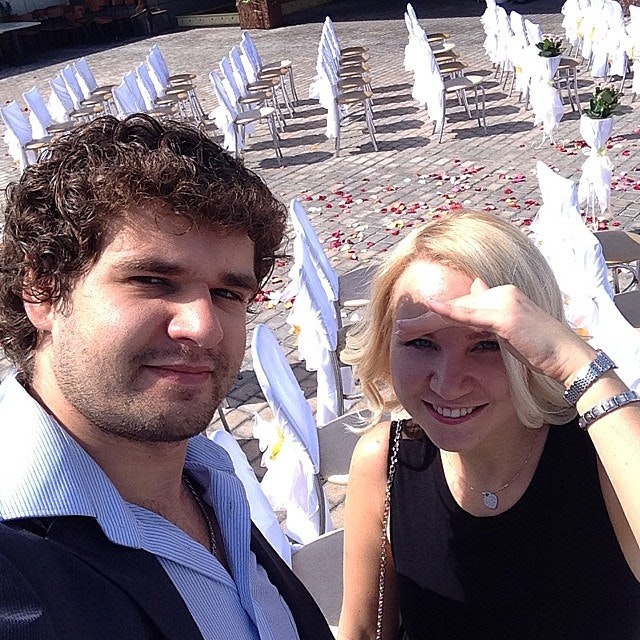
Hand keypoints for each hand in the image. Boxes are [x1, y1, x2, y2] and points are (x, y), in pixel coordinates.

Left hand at [395, 279, 596, 385]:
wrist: (569, 359)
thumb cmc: (541, 352)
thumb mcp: (511, 334)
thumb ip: (491, 321)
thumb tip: (472, 311)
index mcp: (501, 296)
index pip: (460, 303)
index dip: (435, 312)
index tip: (413, 320)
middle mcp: (501, 293)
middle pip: (453, 304)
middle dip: (424, 317)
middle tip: (399, 326)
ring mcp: (504, 301)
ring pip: (456, 309)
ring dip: (426, 319)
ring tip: (402, 328)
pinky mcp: (506, 316)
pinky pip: (470, 316)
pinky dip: (448, 313)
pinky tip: (429, 312)